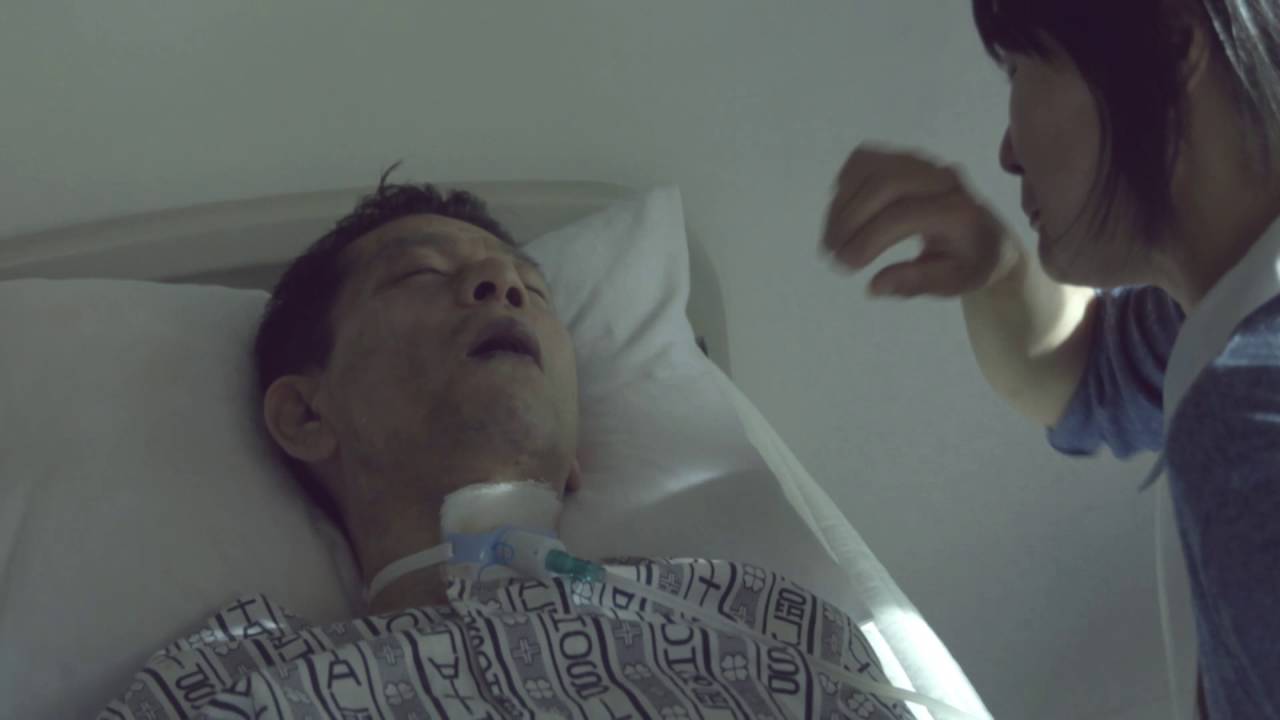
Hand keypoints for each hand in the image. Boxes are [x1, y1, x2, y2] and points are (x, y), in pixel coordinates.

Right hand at [821, 145, 1021, 296]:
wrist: (986, 236)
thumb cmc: (967, 262)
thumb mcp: (951, 283)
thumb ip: (915, 282)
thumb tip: (875, 285)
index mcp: (957, 211)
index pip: (903, 216)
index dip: (867, 239)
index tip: (846, 266)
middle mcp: (942, 179)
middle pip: (885, 184)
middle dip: (850, 219)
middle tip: (831, 252)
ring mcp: (922, 163)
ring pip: (871, 167)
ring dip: (842, 203)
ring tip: (831, 238)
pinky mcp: (904, 157)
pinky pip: (865, 159)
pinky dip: (846, 184)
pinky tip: (841, 213)